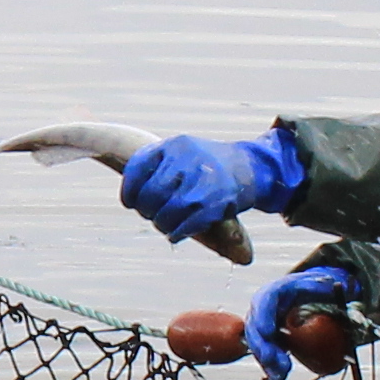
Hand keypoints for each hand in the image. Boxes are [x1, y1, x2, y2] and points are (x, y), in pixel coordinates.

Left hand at [117, 125, 300, 245]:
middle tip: (151, 214)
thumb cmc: (207, 162)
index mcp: (174, 146)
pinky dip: (176, 234)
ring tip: (164, 224)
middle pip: (150, 196)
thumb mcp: (181, 151)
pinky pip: (185, 227)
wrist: (250, 167)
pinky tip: (175, 234)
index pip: (138, 170)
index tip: (131, 202)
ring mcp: (201, 184)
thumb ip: (156, 166)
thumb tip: (130, 196)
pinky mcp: (215, 205)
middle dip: (146, 210)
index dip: (129, 192)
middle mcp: (187, 162)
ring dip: (161, 224)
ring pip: (165, 214)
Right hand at [244, 260, 357, 378]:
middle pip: (256, 326)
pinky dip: (271, 367)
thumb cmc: (314, 288)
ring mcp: (264, 325)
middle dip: (262, 345)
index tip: (268, 332)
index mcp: (276, 291)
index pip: (265, 301)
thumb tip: (343, 287)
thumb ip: (327, 285)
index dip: (263, 317)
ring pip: (258, 344)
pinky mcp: (269, 341)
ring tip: (281, 374)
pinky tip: (278, 376)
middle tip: (271, 359)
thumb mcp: (321, 282)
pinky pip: (266, 354)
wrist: (309, 296)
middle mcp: (264, 309)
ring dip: (267, 360)